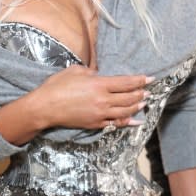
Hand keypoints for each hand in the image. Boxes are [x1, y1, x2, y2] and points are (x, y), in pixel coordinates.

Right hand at [33, 66, 149, 130]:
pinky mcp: (95, 124)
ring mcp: (100, 114)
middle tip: (148, 91)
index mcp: (99, 84)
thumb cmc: (57, 86)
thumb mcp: (74, 71)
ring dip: (137, 107)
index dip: (140, 80)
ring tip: (144, 103)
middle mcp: (103, 100)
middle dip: (141, 94)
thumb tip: (99, 75)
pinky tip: (135, 120)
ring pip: (125, 112)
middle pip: (129, 98)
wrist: (45, 107)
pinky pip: (116, 124)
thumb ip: (90, 72)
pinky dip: (127, 122)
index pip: (126, 83)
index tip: (150, 78)